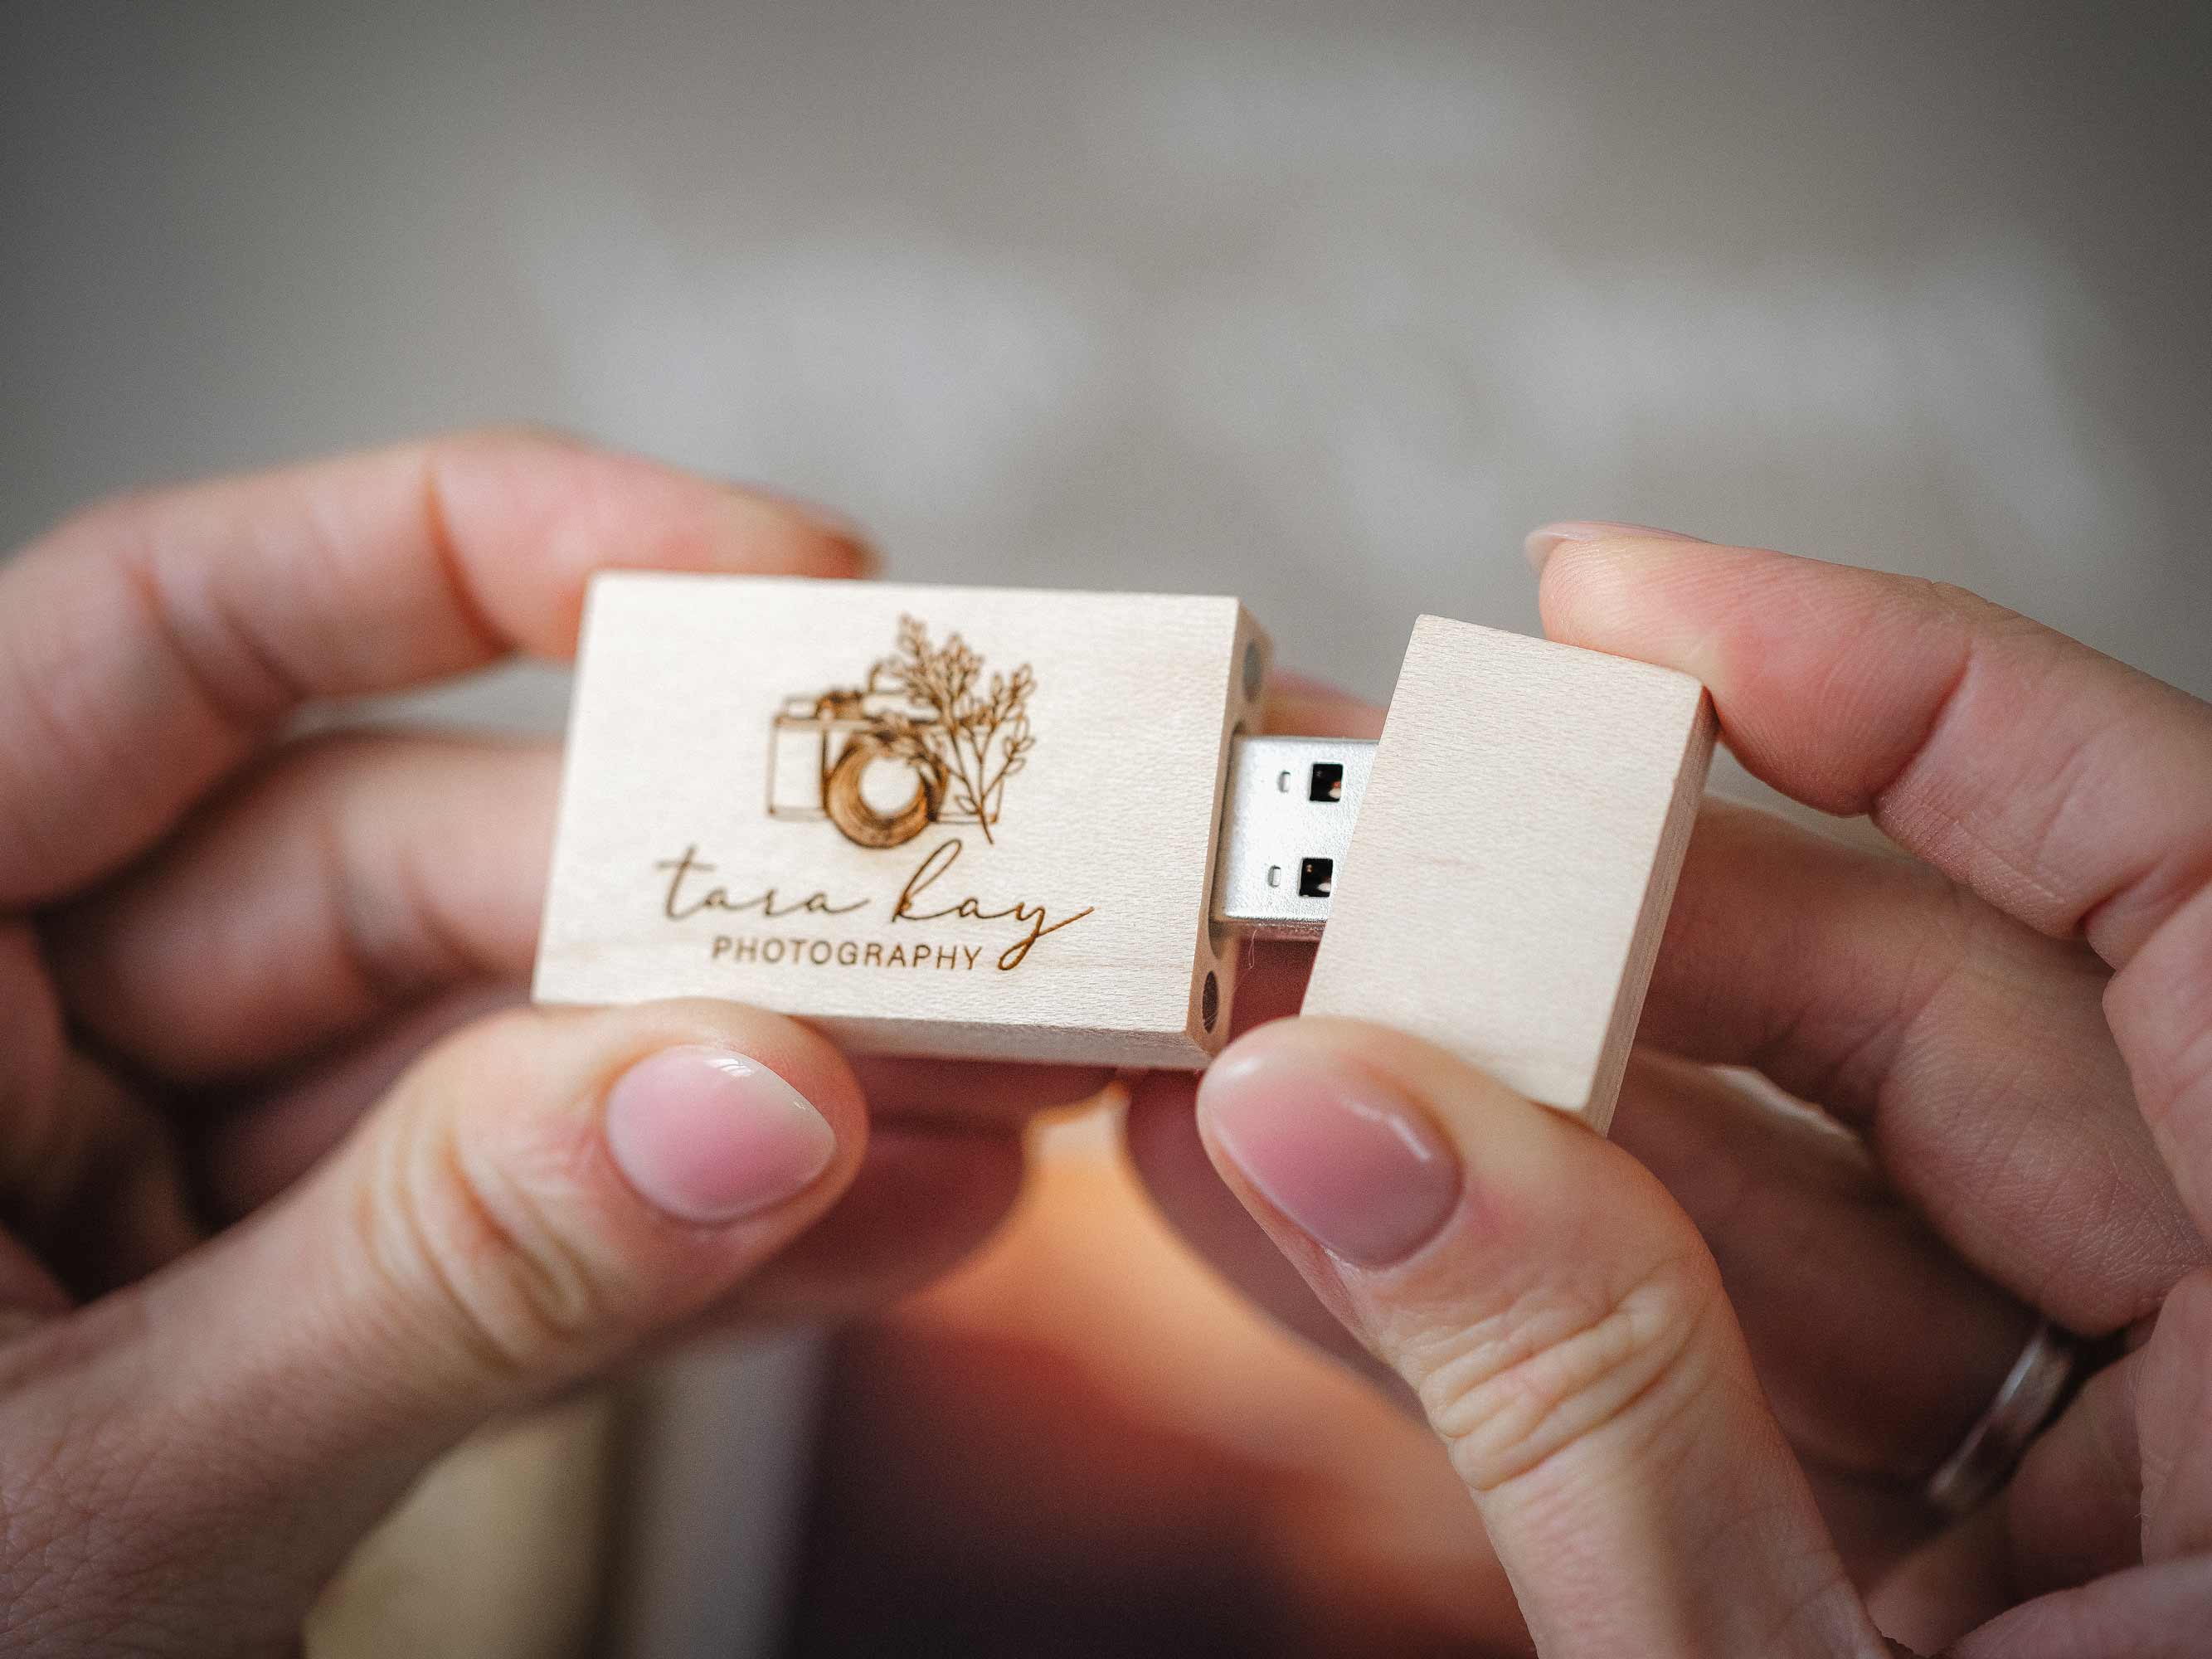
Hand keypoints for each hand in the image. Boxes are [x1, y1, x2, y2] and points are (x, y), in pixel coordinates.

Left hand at [0, 432, 1105, 1654]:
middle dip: (700, 907)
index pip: (168, 635)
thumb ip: (429, 1279)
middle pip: (402, 865)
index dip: (466, 554)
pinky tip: (874, 1221)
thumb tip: (742, 1099)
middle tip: (947, 916)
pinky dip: (685, 1244)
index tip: (748, 580)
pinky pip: (502, 1238)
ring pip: (494, 1061)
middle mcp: (19, 1037)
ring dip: (749, 1085)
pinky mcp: (275, 1328)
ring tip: (982, 1082)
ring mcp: (154, 1191)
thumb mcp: (101, 1500)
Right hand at [1129, 527, 2211, 1654]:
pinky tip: (1333, 1201)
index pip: (2194, 882)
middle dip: (1599, 926)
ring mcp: (2112, 1483)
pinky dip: (1538, 1289)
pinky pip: (1747, 1356)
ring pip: (1800, 1190)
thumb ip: (1585, 1411)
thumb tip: (1334, 1122)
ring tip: (1276, 1025)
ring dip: (1509, 1110)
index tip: (1626, 603)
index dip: (1912, 688)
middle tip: (1349, 857)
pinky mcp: (1965, 1555)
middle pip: (1929, 1022)